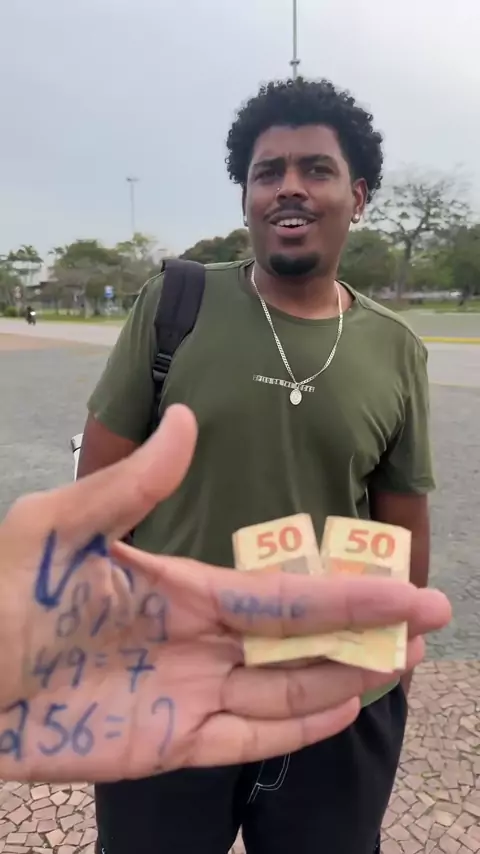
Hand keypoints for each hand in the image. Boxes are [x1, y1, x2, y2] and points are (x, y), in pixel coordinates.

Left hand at [0, 405, 450, 782]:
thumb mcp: (59, 528)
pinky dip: (296, 729)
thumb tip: (189, 420)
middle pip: (296, 639)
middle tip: (428, 626)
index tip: (404, 586)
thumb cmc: (1, 596)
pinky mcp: (164, 744)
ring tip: (401, 665)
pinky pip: (245, 739)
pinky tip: (342, 710)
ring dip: (343, 677)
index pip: (279, 590)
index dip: (344, 589)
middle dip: (363, 632)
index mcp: (177, 587)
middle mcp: (194, 639)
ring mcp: (184, 693)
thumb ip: (132, 484)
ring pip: (282, 688)